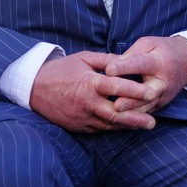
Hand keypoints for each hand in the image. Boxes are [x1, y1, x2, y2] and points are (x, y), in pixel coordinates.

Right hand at [30, 51, 158, 131]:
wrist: (33, 88)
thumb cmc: (61, 70)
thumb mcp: (84, 58)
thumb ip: (107, 59)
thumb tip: (127, 58)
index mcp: (90, 83)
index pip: (116, 87)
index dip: (135, 90)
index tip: (151, 93)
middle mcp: (87, 103)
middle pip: (115, 114)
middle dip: (136, 118)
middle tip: (153, 122)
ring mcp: (81, 117)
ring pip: (108, 124)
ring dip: (127, 125)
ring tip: (146, 124)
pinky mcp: (77, 126)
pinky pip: (99, 128)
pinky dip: (113, 127)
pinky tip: (126, 126)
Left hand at [105, 36, 186, 114]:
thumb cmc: (164, 49)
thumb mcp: (149, 44)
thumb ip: (132, 54)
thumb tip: (112, 66)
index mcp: (159, 61)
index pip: (141, 64)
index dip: (124, 67)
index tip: (108, 70)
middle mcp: (163, 81)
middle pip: (147, 92)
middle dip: (131, 100)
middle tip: (116, 105)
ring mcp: (164, 95)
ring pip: (147, 106)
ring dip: (131, 112)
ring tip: (116, 115)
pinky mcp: (161, 104)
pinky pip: (147, 112)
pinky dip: (134, 117)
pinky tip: (121, 121)